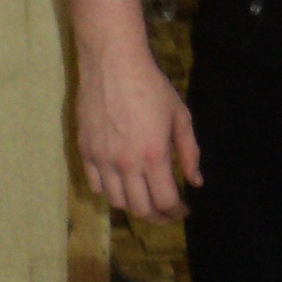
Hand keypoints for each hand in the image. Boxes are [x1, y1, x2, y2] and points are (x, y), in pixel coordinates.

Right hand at [76, 47, 201, 221]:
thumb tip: (196, 182)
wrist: (113, 65)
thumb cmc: (152, 88)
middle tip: (167, 213)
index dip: (176, 212)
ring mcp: (102, 159)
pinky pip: (96, 184)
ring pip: (116, 201)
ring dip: (133, 206)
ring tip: (145, 200)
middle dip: (157, 216)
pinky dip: (110, 191)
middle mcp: (125, 164)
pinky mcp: (85, 151)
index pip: (165, 201)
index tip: (183, 211)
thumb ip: (189, 153)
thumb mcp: (180, 117)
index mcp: (153, 156)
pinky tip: (122, 185)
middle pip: (140, 208)